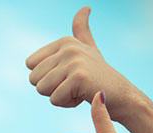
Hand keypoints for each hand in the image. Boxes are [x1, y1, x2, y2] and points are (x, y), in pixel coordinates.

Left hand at [25, 7, 142, 123]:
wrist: (122, 95)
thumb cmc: (100, 75)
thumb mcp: (88, 49)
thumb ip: (81, 30)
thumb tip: (85, 6)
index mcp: (64, 41)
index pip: (30, 65)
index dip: (45, 76)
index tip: (66, 75)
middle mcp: (68, 47)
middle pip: (33, 79)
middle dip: (51, 88)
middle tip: (72, 85)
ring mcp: (73, 61)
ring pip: (42, 89)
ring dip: (58, 96)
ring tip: (77, 90)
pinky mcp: (78, 77)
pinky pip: (54, 99)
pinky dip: (67, 103)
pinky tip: (82, 96)